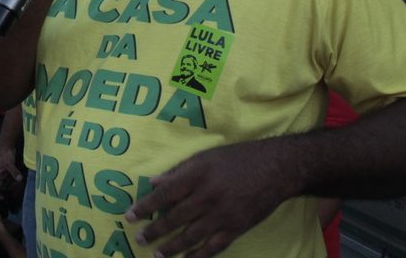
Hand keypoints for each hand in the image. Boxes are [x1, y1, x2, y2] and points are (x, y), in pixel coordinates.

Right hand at [0, 147, 22, 197]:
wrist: (7, 146)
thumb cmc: (4, 155)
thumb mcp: (9, 164)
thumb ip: (14, 172)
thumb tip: (19, 180)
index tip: (2, 198)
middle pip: (0, 186)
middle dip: (5, 192)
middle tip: (11, 197)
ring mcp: (4, 172)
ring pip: (6, 182)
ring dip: (10, 187)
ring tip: (16, 192)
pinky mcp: (8, 170)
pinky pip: (11, 178)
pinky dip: (14, 181)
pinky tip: (19, 184)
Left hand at [125, 141, 297, 256]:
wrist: (276, 169)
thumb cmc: (237, 158)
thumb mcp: (204, 157)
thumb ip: (177, 171)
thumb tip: (152, 183)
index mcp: (197, 175)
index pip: (164, 194)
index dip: (145, 207)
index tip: (129, 216)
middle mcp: (208, 196)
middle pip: (175, 218)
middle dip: (154, 230)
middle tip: (139, 239)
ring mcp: (223, 214)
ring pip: (192, 236)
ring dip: (172, 247)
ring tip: (156, 254)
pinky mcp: (237, 227)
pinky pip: (214, 246)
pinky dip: (199, 255)